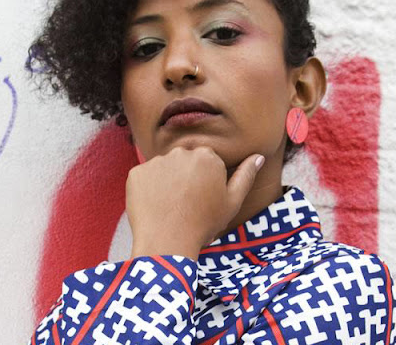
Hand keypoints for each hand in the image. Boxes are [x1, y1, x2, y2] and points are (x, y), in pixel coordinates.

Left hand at [126, 146, 263, 259]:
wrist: (167, 242)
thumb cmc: (203, 224)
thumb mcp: (232, 202)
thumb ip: (246, 175)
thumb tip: (258, 156)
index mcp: (207, 156)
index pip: (206, 161)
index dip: (205, 181)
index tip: (202, 199)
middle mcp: (181, 152)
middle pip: (184, 162)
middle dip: (185, 177)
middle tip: (186, 204)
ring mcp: (156, 162)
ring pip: (163, 169)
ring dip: (166, 182)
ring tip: (170, 207)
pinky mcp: (136, 173)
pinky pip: (144, 178)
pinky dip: (147, 190)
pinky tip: (154, 207)